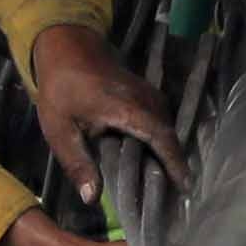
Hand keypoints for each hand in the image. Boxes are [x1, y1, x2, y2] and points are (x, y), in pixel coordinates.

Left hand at [29, 21, 187, 207]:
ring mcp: (149, 95)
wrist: (67, 47)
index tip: (185, 187)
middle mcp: (146, 100)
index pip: (160, 137)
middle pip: (169, 136)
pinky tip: (154, 161)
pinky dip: (161, 142)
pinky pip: (161, 122)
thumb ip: (77, 163)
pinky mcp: (148, 95)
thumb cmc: (60, 89)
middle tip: (174, 198)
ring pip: (167, 129)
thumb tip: (92, 198)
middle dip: (174, 166)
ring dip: (168, 154)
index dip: (174, 163)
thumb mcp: (60, 130)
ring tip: (168, 185)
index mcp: (126, 108)